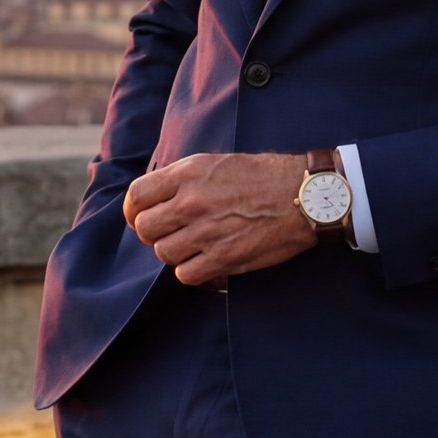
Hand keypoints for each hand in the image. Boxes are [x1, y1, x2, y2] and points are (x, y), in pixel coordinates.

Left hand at [123, 153, 314, 286]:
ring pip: (163, 253)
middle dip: (154, 234)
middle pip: (145, 228)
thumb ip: (185, 179)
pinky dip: (191, 271)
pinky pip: (186, 274)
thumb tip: (158, 197)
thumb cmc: (265, 176)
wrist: (304, 196)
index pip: (137, 196)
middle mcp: (193, 202)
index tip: (140, 217)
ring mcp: (207, 231)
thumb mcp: (218, 163)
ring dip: (174, 253)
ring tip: (192, 246)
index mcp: (188, 174)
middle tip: (170, 233)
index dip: (134, 211)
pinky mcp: (224, 257)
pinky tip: (205, 262)